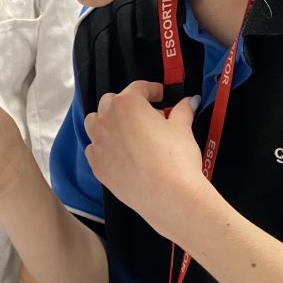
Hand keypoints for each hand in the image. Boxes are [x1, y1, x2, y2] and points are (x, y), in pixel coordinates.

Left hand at [82, 82, 209, 240]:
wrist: (167, 195)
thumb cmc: (175, 159)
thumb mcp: (183, 128)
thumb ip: (182, 110)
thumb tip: (188, 102)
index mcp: (126, 104)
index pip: (138, 88)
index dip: (152, 90)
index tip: (160, 95)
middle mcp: (106, 120)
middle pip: (110, 102)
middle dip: (127, 105)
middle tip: (147, 115)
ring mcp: (98, 143)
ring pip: (94, 123)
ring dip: (107, 122)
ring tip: (127, 130)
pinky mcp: (97, 165)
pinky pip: (94, 149)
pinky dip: (104, 146)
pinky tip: (120, 152)